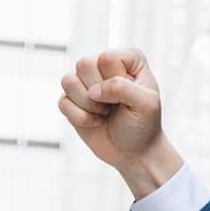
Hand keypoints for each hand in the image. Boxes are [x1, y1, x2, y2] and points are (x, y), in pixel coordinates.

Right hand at [57, 48, 182, 196]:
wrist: (134, 152)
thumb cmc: (144, 124)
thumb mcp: (147, 104)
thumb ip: (122, 87)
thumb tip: (93, 90)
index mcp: (128, 59)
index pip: (107, 58)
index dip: (117, 81)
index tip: (131, 96)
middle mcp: (104, 65)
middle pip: (84, 64)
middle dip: (100, 93)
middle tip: (116, 105)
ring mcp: (86, 81)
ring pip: (68, 81)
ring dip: (89, 105)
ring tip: (106, 112)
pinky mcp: (71, 99)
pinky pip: (62, 102)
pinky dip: (80, 117)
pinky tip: (96, 121)